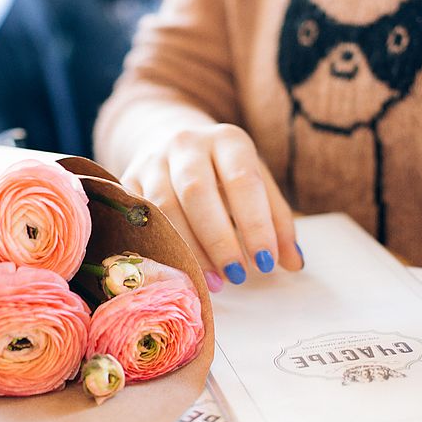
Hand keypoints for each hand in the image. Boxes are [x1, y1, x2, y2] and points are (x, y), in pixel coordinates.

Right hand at [120, 123, 303, 290]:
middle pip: (197, 192)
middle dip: (219, 240)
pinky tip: (180, 272)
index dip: (255, 224)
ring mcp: (152, 162)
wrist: (168, 139)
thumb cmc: (222, 170)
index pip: (242, 180)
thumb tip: (293, 262)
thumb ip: (276, 220)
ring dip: (190, 250)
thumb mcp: (255, 182)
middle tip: (237, 276)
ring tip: (214, 282)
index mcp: (226, 139)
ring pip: (164, 208)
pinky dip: (161, 249)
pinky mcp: (128, 181)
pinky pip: (140, 218)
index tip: (266, 262)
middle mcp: (186, 144)